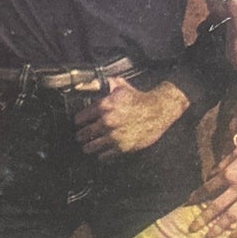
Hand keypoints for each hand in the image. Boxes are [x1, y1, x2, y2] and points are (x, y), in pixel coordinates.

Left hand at [74, 77, 189, 156]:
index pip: (82, 117)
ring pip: (92, 146)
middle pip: (85, 133)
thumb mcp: (122, 87)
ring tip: (86, 148)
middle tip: (80, 137)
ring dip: (88, 147)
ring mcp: (114, 136)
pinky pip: (106, 155)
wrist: (158, 111)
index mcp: (104, 106)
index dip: (79, 120)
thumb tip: (95, 81)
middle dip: (81, 135)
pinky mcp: (122, 147)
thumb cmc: (141, 99)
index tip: (78, 123)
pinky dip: (102, 155)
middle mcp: (107, 121)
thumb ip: (107, 85)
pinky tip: (101, 155)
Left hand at [199, 129, 236, 237]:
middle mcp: (236, 187)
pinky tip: (233, 236)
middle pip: (215, 207)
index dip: (197, 197)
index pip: (208, 188)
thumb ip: (223, 163)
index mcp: (229, 173)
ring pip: (229, 217)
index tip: (188, 203)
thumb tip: (211, 173)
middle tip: (191, 229)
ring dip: (217, 228)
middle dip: (201, 219)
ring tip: (207, 237)